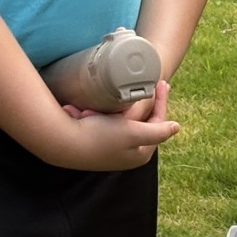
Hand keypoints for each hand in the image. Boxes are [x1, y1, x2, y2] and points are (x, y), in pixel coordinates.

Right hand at [48, 83, 177, 169]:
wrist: (60, 143)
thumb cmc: (99, 137)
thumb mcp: (134, 132)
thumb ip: (157, 130)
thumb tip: (176, 128)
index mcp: (140, 153)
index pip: (158, 122)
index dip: (161, 101)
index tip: (162, 82)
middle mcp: (127, 154)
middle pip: (141, 121)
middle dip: (139, 102)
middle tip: (147, 82)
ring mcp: (111, 149)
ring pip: (122, 119)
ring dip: (119, 106)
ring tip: (113, 94)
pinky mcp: (96, 142)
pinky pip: (105, 121)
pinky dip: (102, 111)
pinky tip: (94, 105)